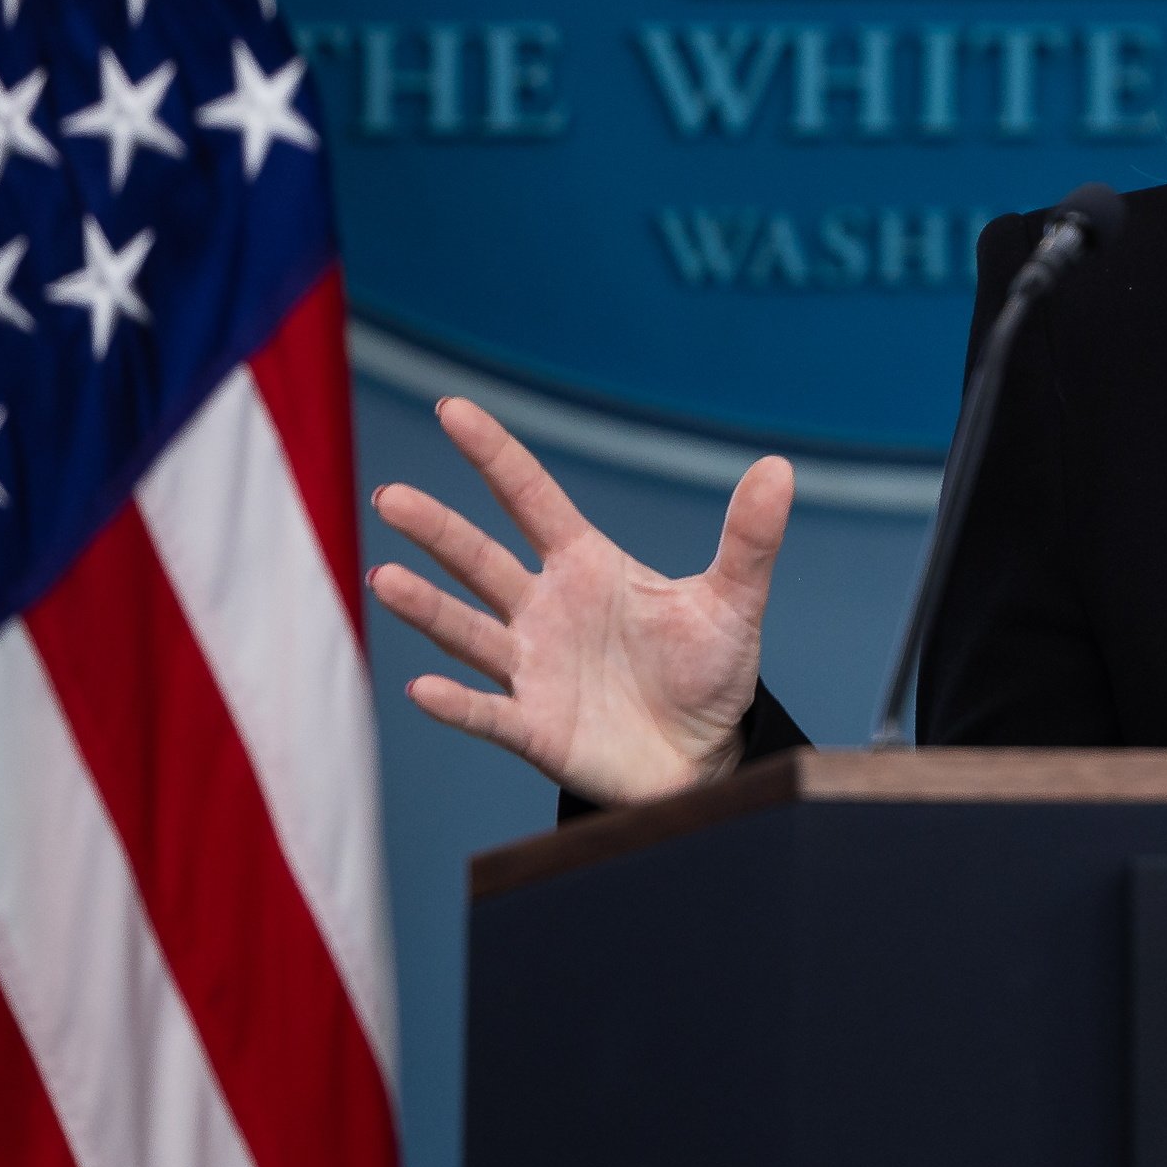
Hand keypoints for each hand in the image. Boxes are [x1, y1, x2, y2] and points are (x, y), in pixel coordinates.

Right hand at [367, 397, 791, 805]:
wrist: (702, 757)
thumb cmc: (707, 672)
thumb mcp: (732, 602)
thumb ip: (749, 540)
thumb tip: (780, 467)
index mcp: (586, 566)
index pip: (530, 497)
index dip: (494, 454)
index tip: (452, 409)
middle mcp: (545, 609)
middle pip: (480, 560)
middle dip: (437, 530)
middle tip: (391, 497)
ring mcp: (532, 668)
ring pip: (469, 630)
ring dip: (428, 608)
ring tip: (385, 579)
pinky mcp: (534, 728)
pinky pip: (487, 713)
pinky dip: (456, 703)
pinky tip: (424, 687)